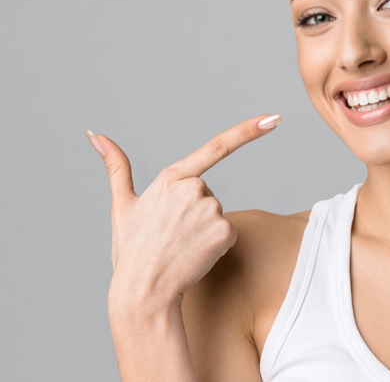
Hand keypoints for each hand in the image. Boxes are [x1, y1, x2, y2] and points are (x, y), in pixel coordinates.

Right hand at [86, 114, 281, 305]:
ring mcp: (211, 209)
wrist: (143, 292)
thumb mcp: (122, 206)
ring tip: (180, 247)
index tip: (273, 118)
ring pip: (217, 215)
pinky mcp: (224, 231)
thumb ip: (116, 167)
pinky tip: (195, 256)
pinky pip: (228, 234)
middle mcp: (194, 188)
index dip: (248, 130)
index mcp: (171, 178)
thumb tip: (96, 134)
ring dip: (203, 230)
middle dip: (194, 212)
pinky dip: (215, 246)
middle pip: (207, 194)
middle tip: (172, 235)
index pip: (217, 147)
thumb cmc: (132, 251)